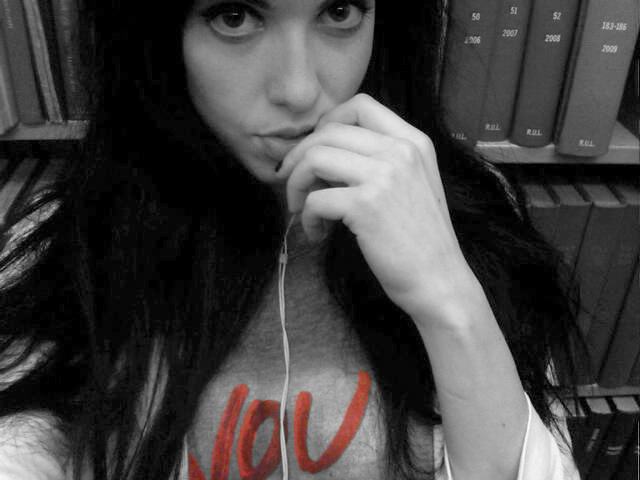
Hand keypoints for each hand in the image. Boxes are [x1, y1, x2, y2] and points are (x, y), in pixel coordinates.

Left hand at [275, 94, 481, 324]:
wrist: (440, 281)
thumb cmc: (421, 239)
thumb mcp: (413, 184)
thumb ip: (381, 160)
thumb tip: (325, 153)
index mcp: (413, 141)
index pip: (360, 105)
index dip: (327, 122)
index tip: (315, 150)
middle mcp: (400, 150)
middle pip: (329, 130)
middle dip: (300, 156)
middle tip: (292, 182)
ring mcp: (384, 175)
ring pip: (315, 157)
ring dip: (296, 184)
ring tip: (300, 209)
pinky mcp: (366, 205)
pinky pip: (315, 199)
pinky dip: (307, 217)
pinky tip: (316, 234)